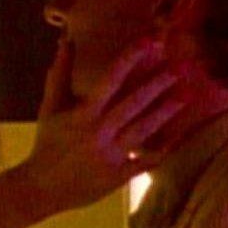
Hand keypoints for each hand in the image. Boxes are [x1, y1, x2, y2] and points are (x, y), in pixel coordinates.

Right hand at [20, 38, 184, 216]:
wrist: (41, 187)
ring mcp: (110, 155)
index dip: (130, 59)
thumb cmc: (47, 142)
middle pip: (134, 103)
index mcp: (82, 114)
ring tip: (185, 95)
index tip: (148, 42)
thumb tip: (67, 40)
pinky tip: (179, 135)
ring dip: (166, 112)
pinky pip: (146, 161)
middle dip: (158, 83)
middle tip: (181, 66)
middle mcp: (98, 132)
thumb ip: (61, 72)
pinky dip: (163, 149)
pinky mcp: (118, 176)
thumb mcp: (50, 106)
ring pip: (144, 130)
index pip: (110, 80)